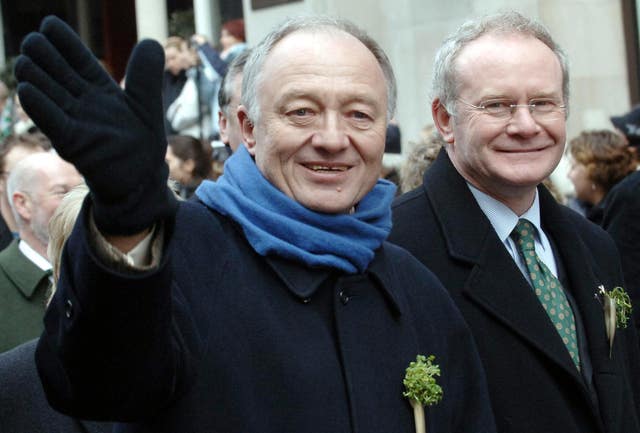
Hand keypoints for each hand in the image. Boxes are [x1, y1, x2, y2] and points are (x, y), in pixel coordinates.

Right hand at [15, 16, 176, 234]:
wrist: (142, 180)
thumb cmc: (141, 143)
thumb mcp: (147, 103)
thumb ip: (146, 74)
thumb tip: (151, 42)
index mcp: (99, 90)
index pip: (78, 59)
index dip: (65, 42)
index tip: (50, 24)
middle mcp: (82, 103)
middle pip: (57, 72)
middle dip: (43, 56)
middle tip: (33, 42)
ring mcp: (75, 122)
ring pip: (48, 94)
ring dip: (35, 77)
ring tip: (26, 62)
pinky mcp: (73, 144)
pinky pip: (53, 123)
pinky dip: (40, 108)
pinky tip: (27, 91)